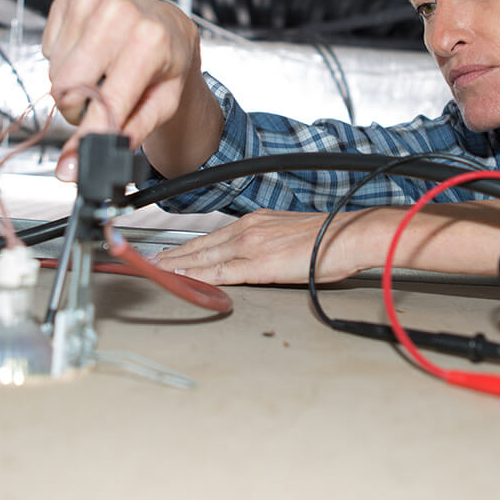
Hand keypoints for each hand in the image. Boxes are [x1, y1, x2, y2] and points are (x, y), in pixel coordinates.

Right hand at [42, 0, 212, 178]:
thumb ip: (126, 134)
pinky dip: (65, 58)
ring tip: (102, 73)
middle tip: (103, 100)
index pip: (107, 101)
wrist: (169, 25)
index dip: (86, 136)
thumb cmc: (167, 64)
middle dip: (79, 107)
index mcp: (150, 42)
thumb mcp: (162, 104)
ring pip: (54, 72)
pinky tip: (91, 51)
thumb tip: (85, 163)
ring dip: (72, 84)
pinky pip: (48, 48)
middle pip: (66, 88)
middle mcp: (119, 15)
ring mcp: (92, 1)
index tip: (69, 165)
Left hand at [152, 209, 373, 284]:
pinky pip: (222, 271)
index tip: (168, 253)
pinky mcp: (260, 264)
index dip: (186, 247)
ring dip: (178, 264)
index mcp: (256, 222)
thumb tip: (257, 257)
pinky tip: (185, 278)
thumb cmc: (329, 238)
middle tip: (149, 263)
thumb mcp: (290, 234)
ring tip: (157, 271)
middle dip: (172, 255)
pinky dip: (200, 275)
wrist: (349, 235)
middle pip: (201, 245)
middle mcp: (249, 229)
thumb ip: (267, 243)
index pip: (212, 237)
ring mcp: (252, 245)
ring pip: (205, 256)